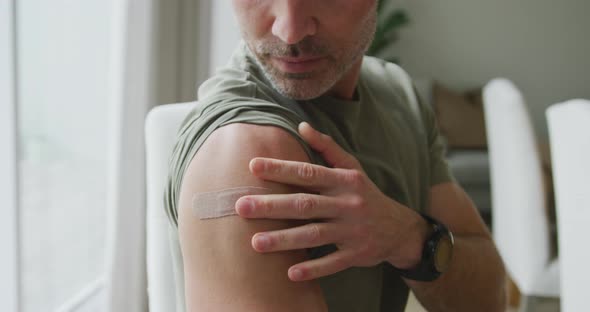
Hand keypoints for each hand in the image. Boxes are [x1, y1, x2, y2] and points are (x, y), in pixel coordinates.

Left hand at [235, 122, 428, 281]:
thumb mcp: (353, 168)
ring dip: (284, 239)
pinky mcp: (357, 255)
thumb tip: (302, 126)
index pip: (308, 172)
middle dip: (272, 205)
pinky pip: (333, 263)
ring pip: (315, 234)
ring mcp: (353, 231)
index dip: (281, 169)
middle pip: (305, 204)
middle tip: (241, 206)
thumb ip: (327, 147)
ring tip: (255, 243)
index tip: (253, 166)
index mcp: (344, 181)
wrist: (400, 229)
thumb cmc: (366, 194)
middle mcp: (348, 204)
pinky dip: (313, 269)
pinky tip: (290, 273)